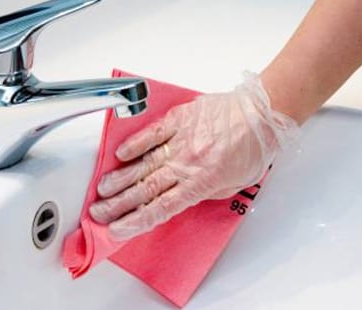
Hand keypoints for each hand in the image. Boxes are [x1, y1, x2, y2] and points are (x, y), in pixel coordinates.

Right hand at [89, 72, 299, 240]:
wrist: (263, 115)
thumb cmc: (253, 149)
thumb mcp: (233, 184)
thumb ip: (204, 192)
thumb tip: (180, 196)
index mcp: (201, 183)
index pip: (160, 208)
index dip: (135, 221)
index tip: (117, 229)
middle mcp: (187, 164)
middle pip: (145, 189)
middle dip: (118, 204)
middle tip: (98, 212)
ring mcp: (182, 141)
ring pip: (144, 164)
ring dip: (120, 178)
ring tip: (102, 189)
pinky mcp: (180, 120)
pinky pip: (153, 133)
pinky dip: (135, 143)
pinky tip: (119, 153)